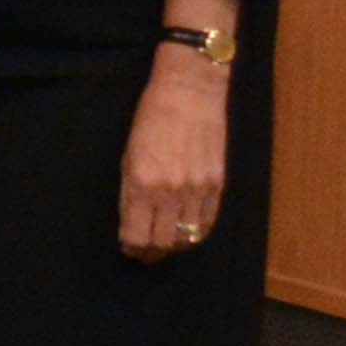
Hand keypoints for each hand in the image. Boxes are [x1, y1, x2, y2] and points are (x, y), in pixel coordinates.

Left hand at [119, 49, 230, 260]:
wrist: (190, 92)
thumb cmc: (151, 118)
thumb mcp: (128, 155)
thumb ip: (129, 192)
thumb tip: (131, 224)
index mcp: (142, 183)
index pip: (137, 235)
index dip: (132, 248)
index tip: (129, 249)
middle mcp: (170, 191)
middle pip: (163, 242)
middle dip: (151, 253)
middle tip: (145, 253)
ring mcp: (197, 189)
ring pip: (188, 238)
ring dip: (174, 246)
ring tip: (166, 245)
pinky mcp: (218, 184)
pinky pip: (208, 222)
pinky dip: (196, 233)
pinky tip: (187, 232)